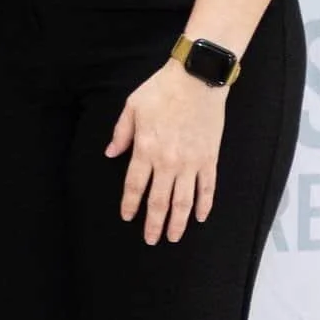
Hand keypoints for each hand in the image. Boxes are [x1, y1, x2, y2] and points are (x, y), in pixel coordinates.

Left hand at [107, 61, 229, 243]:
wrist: (196, 80)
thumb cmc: (161, 90)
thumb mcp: (132, 107)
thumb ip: (121, 134)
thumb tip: (110, 153)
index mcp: (145, 149)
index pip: (135, 186)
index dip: (130, 205)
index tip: (128, 218)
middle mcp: (168, 161)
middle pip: (159, 200)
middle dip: (154, 223)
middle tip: (151, 240)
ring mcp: (191, 162)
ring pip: (184, 201)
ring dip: (178, 222)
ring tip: (174, 237)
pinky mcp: (209, 159)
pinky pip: (207, 188)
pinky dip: (204, 205)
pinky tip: (200, 217)